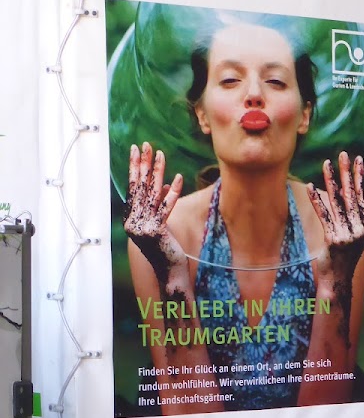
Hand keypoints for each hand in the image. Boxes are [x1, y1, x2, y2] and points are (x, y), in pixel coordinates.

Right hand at [124, 142, 186, 284]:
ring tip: (161, 154)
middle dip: (143, 164)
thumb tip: (161, 186)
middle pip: (139, 186)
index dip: (136, 168)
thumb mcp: (158, 225)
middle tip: (145, 145)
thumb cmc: (164, 249)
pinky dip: (172, 192)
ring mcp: (143, 226)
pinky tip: (178, 178)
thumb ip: (157, 207)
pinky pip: (166, 207)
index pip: (133, 188)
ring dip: (157, 172)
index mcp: (130, 218)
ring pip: (152, 193)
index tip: (138, 151)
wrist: (169, 272)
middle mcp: (133, 221)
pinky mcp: (157, 231)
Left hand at [307, 152, 363, 285]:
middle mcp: (360, 228)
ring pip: (338, 202)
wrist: (338, 281)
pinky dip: (317, 200)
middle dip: (347, 172)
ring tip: (326, 164)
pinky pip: (324, 216)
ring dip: (331, 181)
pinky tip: (310, 187)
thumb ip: (357, 219)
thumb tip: (355, 199)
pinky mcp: (334, 240)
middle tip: (343, 154)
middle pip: (352, 195)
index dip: (359, 177)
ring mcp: (348, 234)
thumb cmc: (344, 259)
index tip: (357, 160)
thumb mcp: (355, 238)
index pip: (362, 195)